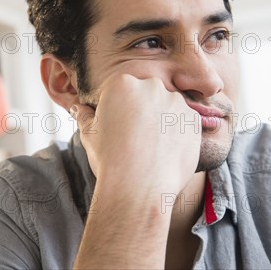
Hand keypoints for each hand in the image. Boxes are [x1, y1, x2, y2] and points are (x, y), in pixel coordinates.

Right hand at [72, 73, 200, 198]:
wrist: (138, 187)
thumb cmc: (109, 159)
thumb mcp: (89, 134)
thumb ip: (85, 116)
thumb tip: (77, 108)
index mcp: (122, 83)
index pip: (123, 89)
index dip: (120, 109)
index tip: (119, 128)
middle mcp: (151, 86)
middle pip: (147, 93)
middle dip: (143, 110)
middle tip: (135, 137)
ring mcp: (175, 102)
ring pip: (168, 107)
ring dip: (162, 120)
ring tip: (151, 147)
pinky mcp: (192, 120)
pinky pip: (185, 122)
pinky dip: (178, 134)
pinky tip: (165, 152)